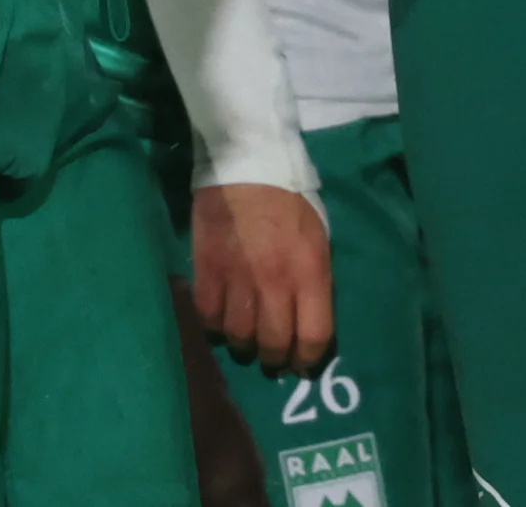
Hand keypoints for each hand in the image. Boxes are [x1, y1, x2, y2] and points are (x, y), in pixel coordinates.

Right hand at [190, 183, 335, 377]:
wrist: (246, 162)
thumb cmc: (290, 198)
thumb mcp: (319, 234)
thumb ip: (314, 277)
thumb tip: (308, 318)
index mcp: (310, 269)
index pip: (315, 335)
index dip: (309, 358)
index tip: (303, 363)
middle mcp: (275, 280)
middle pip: (274, 344)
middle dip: (276, 359)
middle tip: (273, 356)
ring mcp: (238, 277)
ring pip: (238, 336)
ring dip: (244, 345)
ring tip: (246, 339)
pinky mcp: (207, 270)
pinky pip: (208, 317)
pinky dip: (214, 326)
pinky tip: (221, 319)